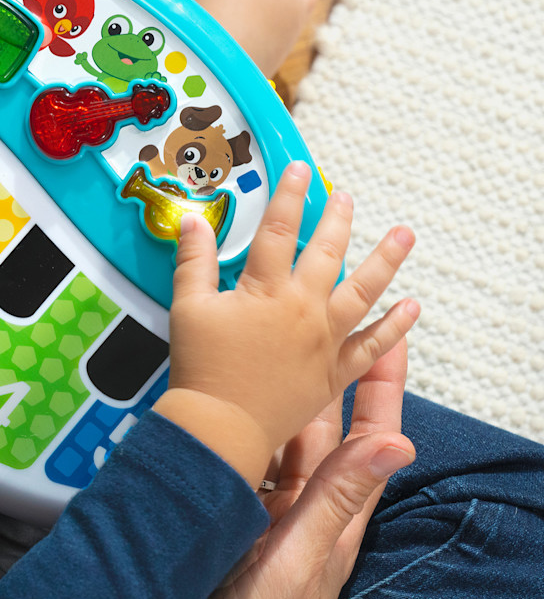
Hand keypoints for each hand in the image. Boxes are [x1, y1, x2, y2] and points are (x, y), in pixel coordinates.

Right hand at [132, 341, 413, 598]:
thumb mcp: (293, 570)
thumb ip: (337, 505)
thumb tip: (395, 443)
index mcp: (330, 530)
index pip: (366, 443)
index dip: (380, 390)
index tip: (389, 338)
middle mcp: (298, 524)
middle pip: (319, 436)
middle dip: (325, 380)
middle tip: (321, 325)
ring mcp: (256, 529)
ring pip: (274, 450)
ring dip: (280, 404)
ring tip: (276, 352)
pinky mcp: (218, 537)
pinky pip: (236, 474)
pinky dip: (237, 439)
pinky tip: (223, 416)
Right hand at [155, 164, 418, 486]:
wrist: (219, 427)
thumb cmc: (201, 372)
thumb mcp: (187, 309)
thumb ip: (193, 262)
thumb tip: (194, 223)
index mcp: (265, 290)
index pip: (280, 229)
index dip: (290, 195)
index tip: (302, 171)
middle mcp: (302, 309)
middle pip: (327, 251)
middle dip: (338, 218)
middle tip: (347, 197)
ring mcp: (323, 340)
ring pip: (362, 291)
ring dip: (385, 259)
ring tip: (403, 235)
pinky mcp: (332, 372)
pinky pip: (372, 346)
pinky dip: (394, 327)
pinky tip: (411, 308)